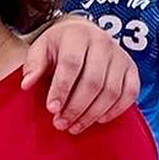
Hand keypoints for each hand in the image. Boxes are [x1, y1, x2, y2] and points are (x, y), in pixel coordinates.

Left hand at [23, 16, 139, 133]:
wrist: (83, 32)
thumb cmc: (59, 45)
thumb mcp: (41, 48)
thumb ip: (34, 65)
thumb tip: (27, 84)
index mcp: (78, 35)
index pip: (71, 64)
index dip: (61, 89)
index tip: (51, 109)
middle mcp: (103, 43)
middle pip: (92, 81)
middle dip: (75, 107)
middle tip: (60, 123)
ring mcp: (120, 56)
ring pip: (111, 91)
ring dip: (92, 113)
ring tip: (74, 127)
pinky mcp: (132, 68)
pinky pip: (130, 93)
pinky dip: (116, 109)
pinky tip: (99, 119)